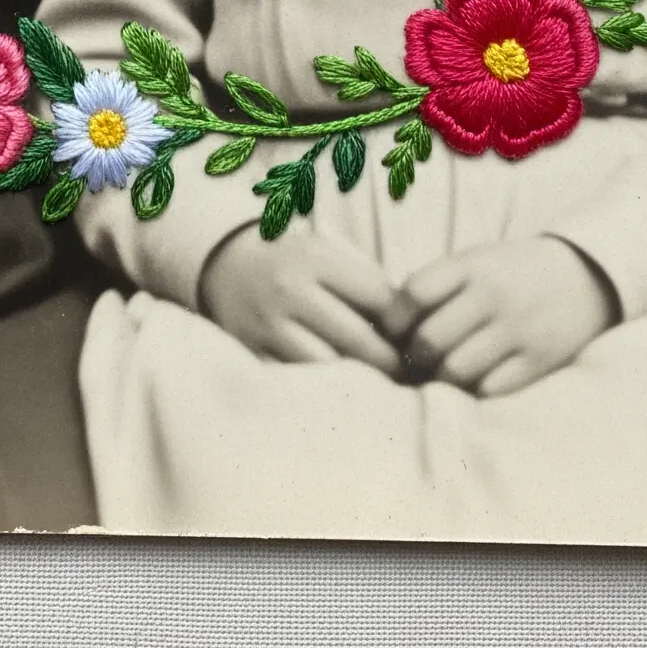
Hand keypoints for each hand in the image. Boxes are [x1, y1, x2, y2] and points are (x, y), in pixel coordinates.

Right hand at [200, 227, 404, 373]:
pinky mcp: (252, 355)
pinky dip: (326, 393)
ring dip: (361, 383)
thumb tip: (417, 329)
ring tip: (382, 389)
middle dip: (392, 364)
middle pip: (359, 340)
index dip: (406, 324)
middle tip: (411, 376)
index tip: (419, 340)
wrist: (228, 267)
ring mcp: (267, 326)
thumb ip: (370, 283)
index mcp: (316, 258)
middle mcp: (289, 290)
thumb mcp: (330, 254)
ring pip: (330, 369)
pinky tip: (344, 393)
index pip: (379, 298)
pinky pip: (300, 384)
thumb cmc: (298, 263)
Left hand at [399, 235, 618, 397]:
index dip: (394, 318)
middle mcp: (493, 295)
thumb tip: (386, 330)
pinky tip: (474, 382)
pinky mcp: (539, 361)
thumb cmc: (514, 272)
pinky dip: (474, 392)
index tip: (393, 332)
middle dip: (415, 356)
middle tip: (416, 361)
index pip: (414, 291)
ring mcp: (518, 330)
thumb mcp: (476, 261)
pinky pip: (490, 390)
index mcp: (472, 265)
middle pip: (430, 338)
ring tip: (442, 374)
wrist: (588, 276)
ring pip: (456, 370)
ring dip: (441, 379)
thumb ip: (437, 287)